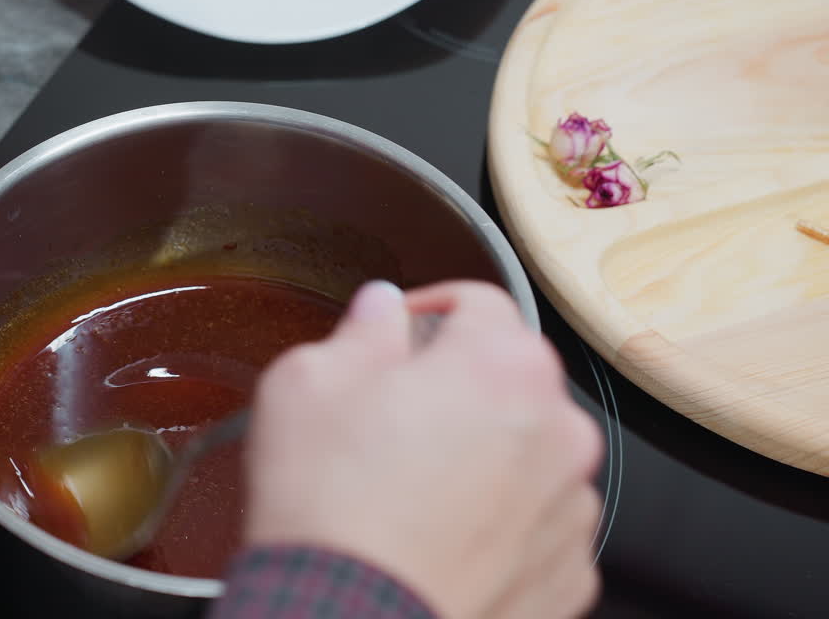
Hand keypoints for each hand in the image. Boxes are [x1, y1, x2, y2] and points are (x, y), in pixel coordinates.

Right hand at [245, 280, 603, 618]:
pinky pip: (530, 524)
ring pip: (523, 453)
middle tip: (388, 415)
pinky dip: (493, 521)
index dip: (425, 309)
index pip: (478, 301)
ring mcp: (568, 509)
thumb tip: (379, 311)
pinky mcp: (564, 575)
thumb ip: (360, 331)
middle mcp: (558, 432)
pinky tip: (433, 534)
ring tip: (406, 487)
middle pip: (508, 379)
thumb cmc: (330, 512)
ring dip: (478, 455)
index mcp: (504, 366)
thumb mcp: (307, 384)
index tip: (394, 333)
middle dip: (454, 386)